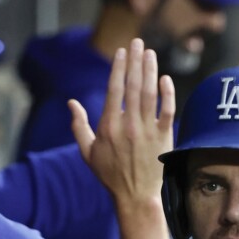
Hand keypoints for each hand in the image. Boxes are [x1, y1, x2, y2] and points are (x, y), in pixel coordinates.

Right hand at [69, 38, 175, 211]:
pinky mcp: (164, 138)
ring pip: (149, 94)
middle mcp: (129, 125)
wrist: (135, 195)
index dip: (119, 67)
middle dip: (136, 61)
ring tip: (150, 53)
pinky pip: (168, 111)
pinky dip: (167, 94)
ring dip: (150, 71)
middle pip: (133, 85)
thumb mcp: (88, 151)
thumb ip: (78, 125)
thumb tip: (71, 102)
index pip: (114, 89)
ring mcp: (148, 131)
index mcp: (109, 125)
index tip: (123, 51)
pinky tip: (165, 79)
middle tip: (139, 42)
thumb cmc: (110, 174)